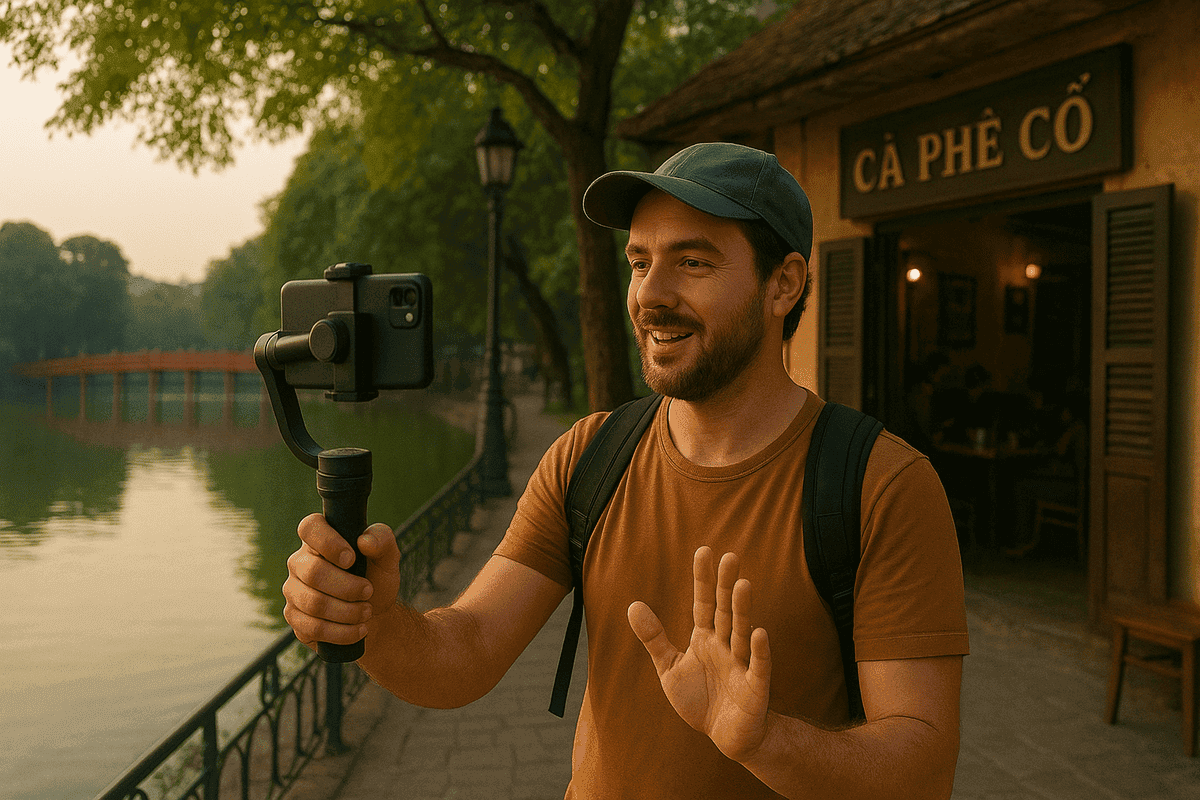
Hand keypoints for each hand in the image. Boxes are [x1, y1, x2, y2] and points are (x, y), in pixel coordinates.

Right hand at [282, 513, 400, 651]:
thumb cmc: (376, 579)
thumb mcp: (387, 558)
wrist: (375, 615)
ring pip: (313, 603)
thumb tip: (365, 540)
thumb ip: (382, 540)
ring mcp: (293, 590)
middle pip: (313, 572)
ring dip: (347, 611)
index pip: (310, 527)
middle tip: (368, 591)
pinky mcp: (294, 617)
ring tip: (367, 611)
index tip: (352, 559)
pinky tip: (359, 629)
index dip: (328, 543)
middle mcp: (300, 562)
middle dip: (348, 586)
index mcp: (320, 539)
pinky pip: (312, 627)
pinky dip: (342, 631)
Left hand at [628, 546, 771, 762]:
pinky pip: (758, 667)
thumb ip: (654, 638)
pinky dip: (759, 651)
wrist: (726, 736)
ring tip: (743, 584)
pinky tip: (759, 632)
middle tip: (730, 556)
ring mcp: (741, 665)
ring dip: (742, 610)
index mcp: (705, 639)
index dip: (703, 579)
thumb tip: (632, 605)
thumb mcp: (670, 668)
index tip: (704, 550)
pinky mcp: (755, 688)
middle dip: (726, 585)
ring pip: (741, 633)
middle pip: (725, 611)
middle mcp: (725, 646)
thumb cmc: (700, 700)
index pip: (703, 603)